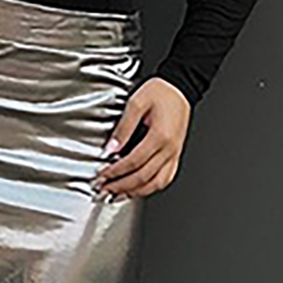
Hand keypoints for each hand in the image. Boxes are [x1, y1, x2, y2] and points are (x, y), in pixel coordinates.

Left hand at [92, 76, 191, 200]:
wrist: (180, 88)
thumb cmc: (161, 92)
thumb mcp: (136, 103)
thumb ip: (123, 128)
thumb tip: (111, 149)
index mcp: (160, 136)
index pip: (133, 162)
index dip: (115, 171)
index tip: (102, 175)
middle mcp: (169, 148)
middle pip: (143, 176)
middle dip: (121, 185)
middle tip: (105, 188)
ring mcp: (174, 153)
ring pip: (155, 183)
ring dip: (135, 191)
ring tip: (118, 194)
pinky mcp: (176, 154)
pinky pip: (165, 178)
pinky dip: (151, 188)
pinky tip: (139, 189)